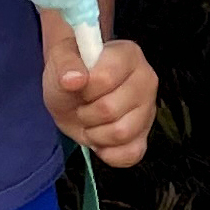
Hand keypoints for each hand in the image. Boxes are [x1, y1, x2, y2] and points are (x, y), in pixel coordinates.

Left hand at [43, 31, 158, 167]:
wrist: (74, 92)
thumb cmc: (71, 71)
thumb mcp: (59, 61)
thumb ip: (65, 65)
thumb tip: (73, 79)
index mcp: (128, 54)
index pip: (105, 78)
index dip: (84, 89)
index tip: (78, 86)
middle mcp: (146, 79)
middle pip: (111, 110)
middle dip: (86, 114)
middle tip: (82, 106)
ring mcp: (149, 109)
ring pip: (121, 134)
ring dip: (95, 134)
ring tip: (91, 120)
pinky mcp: (145, 135)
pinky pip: (131, 154)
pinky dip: (109, 153)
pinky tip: (100, 138)